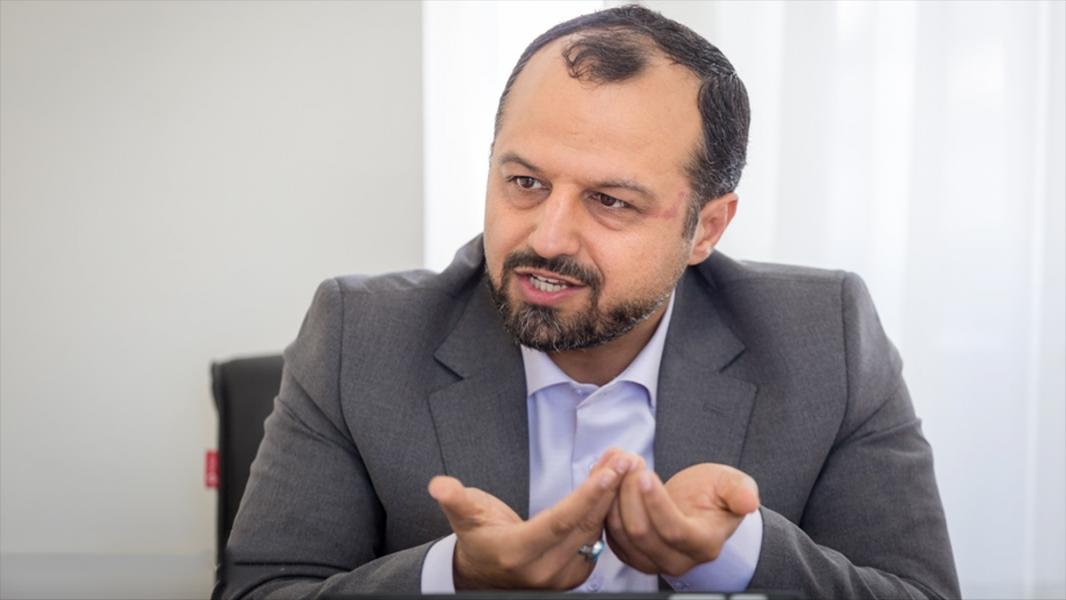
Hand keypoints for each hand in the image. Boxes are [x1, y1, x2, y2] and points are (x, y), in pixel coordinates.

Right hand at [428, 449, 636, 589]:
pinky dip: (606, 514)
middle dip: (608, 490)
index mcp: (517, 552)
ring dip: (611, 500)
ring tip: (623, 466)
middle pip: (584, 526)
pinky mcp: (574, 576)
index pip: (560, 522)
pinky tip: (613, 489)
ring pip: (595, 534)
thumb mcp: (463, 515)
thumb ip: (454, 498)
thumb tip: (438, 485)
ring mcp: (561, 578)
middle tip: (626, 459)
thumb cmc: (477, 537)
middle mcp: (543, 570)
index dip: (586, 496)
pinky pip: (597, 543)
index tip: (609, 471)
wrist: (484, 572)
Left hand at [605, 461, 758, 576]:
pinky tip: (612, 483)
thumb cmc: (714, 493)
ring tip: (620, 467)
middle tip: (629, 463)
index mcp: (704, 543)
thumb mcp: (732, 484)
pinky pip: (611, 536)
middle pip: (642, 533)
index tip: (646, 474)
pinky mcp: (632, 555)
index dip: (657, 503)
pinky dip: (607, 508)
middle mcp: (678, 560)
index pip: (674, 530)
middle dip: (630, 494)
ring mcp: (652, 561)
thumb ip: (741, 491)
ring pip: (622, 535)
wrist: (697, 507)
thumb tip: (749, 502)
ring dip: (616, 498)